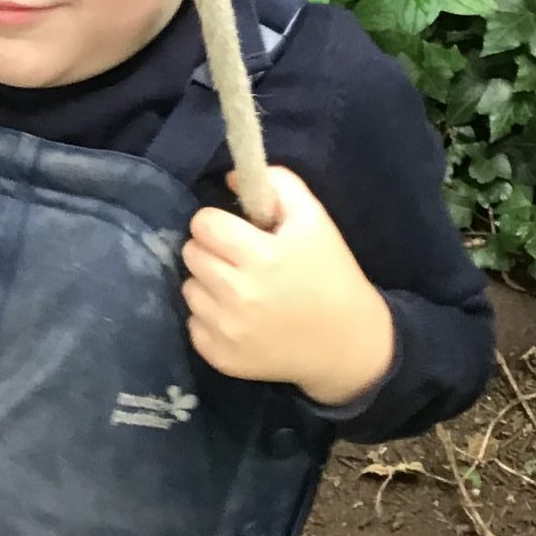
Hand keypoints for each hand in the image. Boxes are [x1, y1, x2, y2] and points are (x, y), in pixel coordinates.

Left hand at [181, 166, 395, 405]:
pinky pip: (193, 324)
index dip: (218, 223)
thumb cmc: (330, 274)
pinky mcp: (220, 356)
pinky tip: (239, 317)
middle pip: (191, 254)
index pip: (203, 224)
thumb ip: (278, 185)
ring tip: (240, 288)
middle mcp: (237, 294)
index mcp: (260, 256)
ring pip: (188, 289)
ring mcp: (227, 329)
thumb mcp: (315, 219)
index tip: (237, 233)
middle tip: (239, 260)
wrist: (347, 343)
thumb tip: (229, 178)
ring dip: (208, 284)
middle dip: (211, 251)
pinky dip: (209, 318)